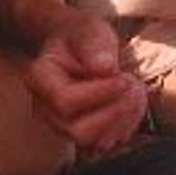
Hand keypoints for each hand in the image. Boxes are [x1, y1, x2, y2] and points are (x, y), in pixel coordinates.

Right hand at [24, 11, 146, 155]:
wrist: (78, 49)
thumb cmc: (82, 39)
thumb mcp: (88, 30)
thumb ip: (94, 46)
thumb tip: (105, 68)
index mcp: (40, 79)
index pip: (65, 101)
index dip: (99, 94)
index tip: (123, 78)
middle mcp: (45, 109)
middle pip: (78, 130)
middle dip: (113, 112)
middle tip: (132, 85)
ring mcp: (62, 126)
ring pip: (95, 142)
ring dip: (123, 120)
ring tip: (136, 91)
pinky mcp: (82, 135)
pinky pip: (107, 144)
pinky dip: (127, 126)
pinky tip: (133, 103)